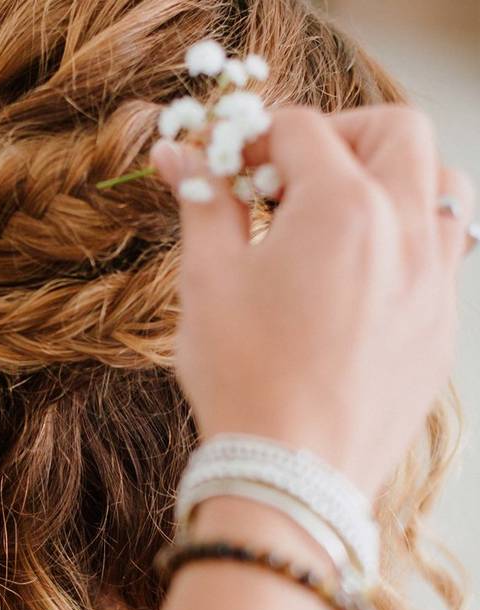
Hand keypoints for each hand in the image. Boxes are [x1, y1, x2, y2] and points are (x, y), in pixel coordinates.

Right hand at [151, 106, 474, 495]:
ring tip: (338, 213)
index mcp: (342, 209)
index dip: (255, 137)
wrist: (293, 471)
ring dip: (392, 176)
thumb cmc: (242, 373)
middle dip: (339, 135)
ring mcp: (434, 280)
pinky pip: (442, 251)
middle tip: (290, 175)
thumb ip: (202, 200)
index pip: (302, 128)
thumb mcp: (207, 277)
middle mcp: (405, 231)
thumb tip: (177, 153)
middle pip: (396, 131)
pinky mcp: (440, 323)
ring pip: (443, 184)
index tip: (229, 167)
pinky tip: (355, 275)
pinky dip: (405, 235)